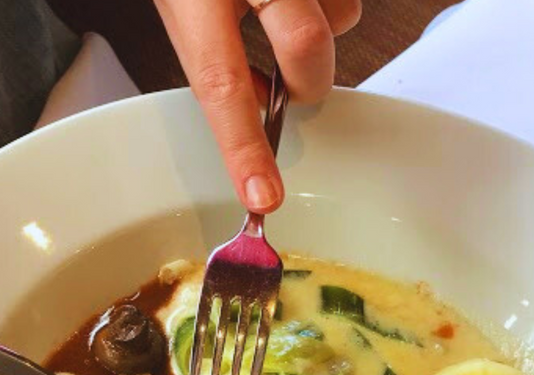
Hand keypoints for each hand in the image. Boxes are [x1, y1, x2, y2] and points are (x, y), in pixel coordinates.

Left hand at [155, 0, 360, 213]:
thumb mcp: (186, 8)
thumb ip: (217, 58)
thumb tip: (260, 108)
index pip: (222, 84)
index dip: (244, 147)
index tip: (263, 196)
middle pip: (306, 46)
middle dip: (309, 81)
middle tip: (293, 84)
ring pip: (339, 19)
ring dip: (323, 33)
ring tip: (290, 16)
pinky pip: (348, 1)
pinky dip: (332, 10)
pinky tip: (304, 0)